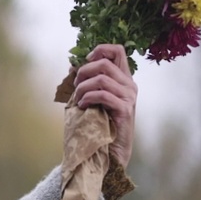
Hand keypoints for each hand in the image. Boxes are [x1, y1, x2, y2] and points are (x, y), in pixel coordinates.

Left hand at [72, 44, 137, 166]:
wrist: (110, 150)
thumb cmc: (99, 124)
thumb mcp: (92, 98)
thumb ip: (87, 82)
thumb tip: (71, 67)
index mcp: (123, 79)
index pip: (119, 51)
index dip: (101, 49)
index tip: (86, 60)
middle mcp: (129, 85)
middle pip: (106, 64)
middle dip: (84, 72)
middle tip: (76, 85)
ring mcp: (129, 97)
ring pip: (103, 79)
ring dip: (83, 87)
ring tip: (78, 99)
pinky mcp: (124, 109)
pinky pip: (103, 95)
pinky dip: (88, 98)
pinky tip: (82, 106)